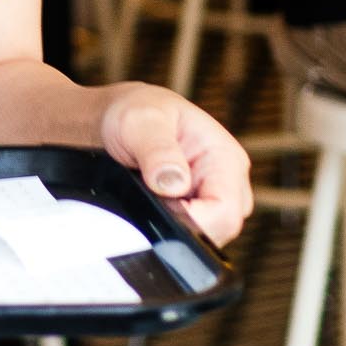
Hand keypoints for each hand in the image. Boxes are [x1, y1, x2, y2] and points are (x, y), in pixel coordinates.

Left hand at [99, 82, 252, 245]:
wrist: (119, 116)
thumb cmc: (135, 111)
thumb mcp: (141, 122)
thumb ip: (158, 151)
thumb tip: (174, 185)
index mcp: (225, 158)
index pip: (226, 211)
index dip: (193, 220)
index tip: (159, 209)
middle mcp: (227, 181)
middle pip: (219, 229)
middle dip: (182, 225)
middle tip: (148, 201)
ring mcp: (212, 197)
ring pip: (205, 235)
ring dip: (173, 225)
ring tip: (147, 196)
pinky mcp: (196, 207)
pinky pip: (189, 231)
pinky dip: (167, 225)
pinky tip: (149, 205)